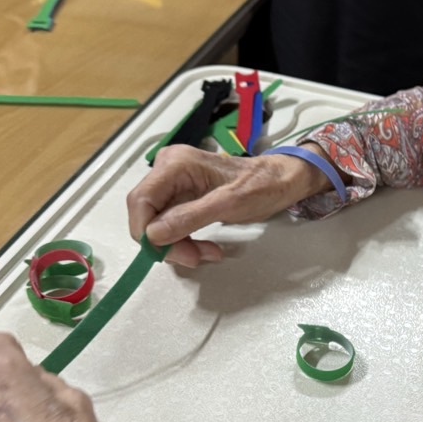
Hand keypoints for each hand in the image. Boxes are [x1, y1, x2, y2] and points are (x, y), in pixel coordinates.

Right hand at [127, 145, 332, 266]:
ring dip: (178, 245)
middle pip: (147, 214)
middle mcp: (169, 170)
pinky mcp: (182, 198)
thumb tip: (154, 234)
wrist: (281, 180)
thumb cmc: (262, 185)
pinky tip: (206, 248)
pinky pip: (171, 225)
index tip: (169, 253)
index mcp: (176, 164)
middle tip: (195, 258)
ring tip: (208, 253)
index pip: (141, 200)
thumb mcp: (229, 203)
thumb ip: (190, 217)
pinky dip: (185, 241)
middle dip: (166, 242)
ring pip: (157, 224)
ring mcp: (174, 184)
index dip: (146, 231)